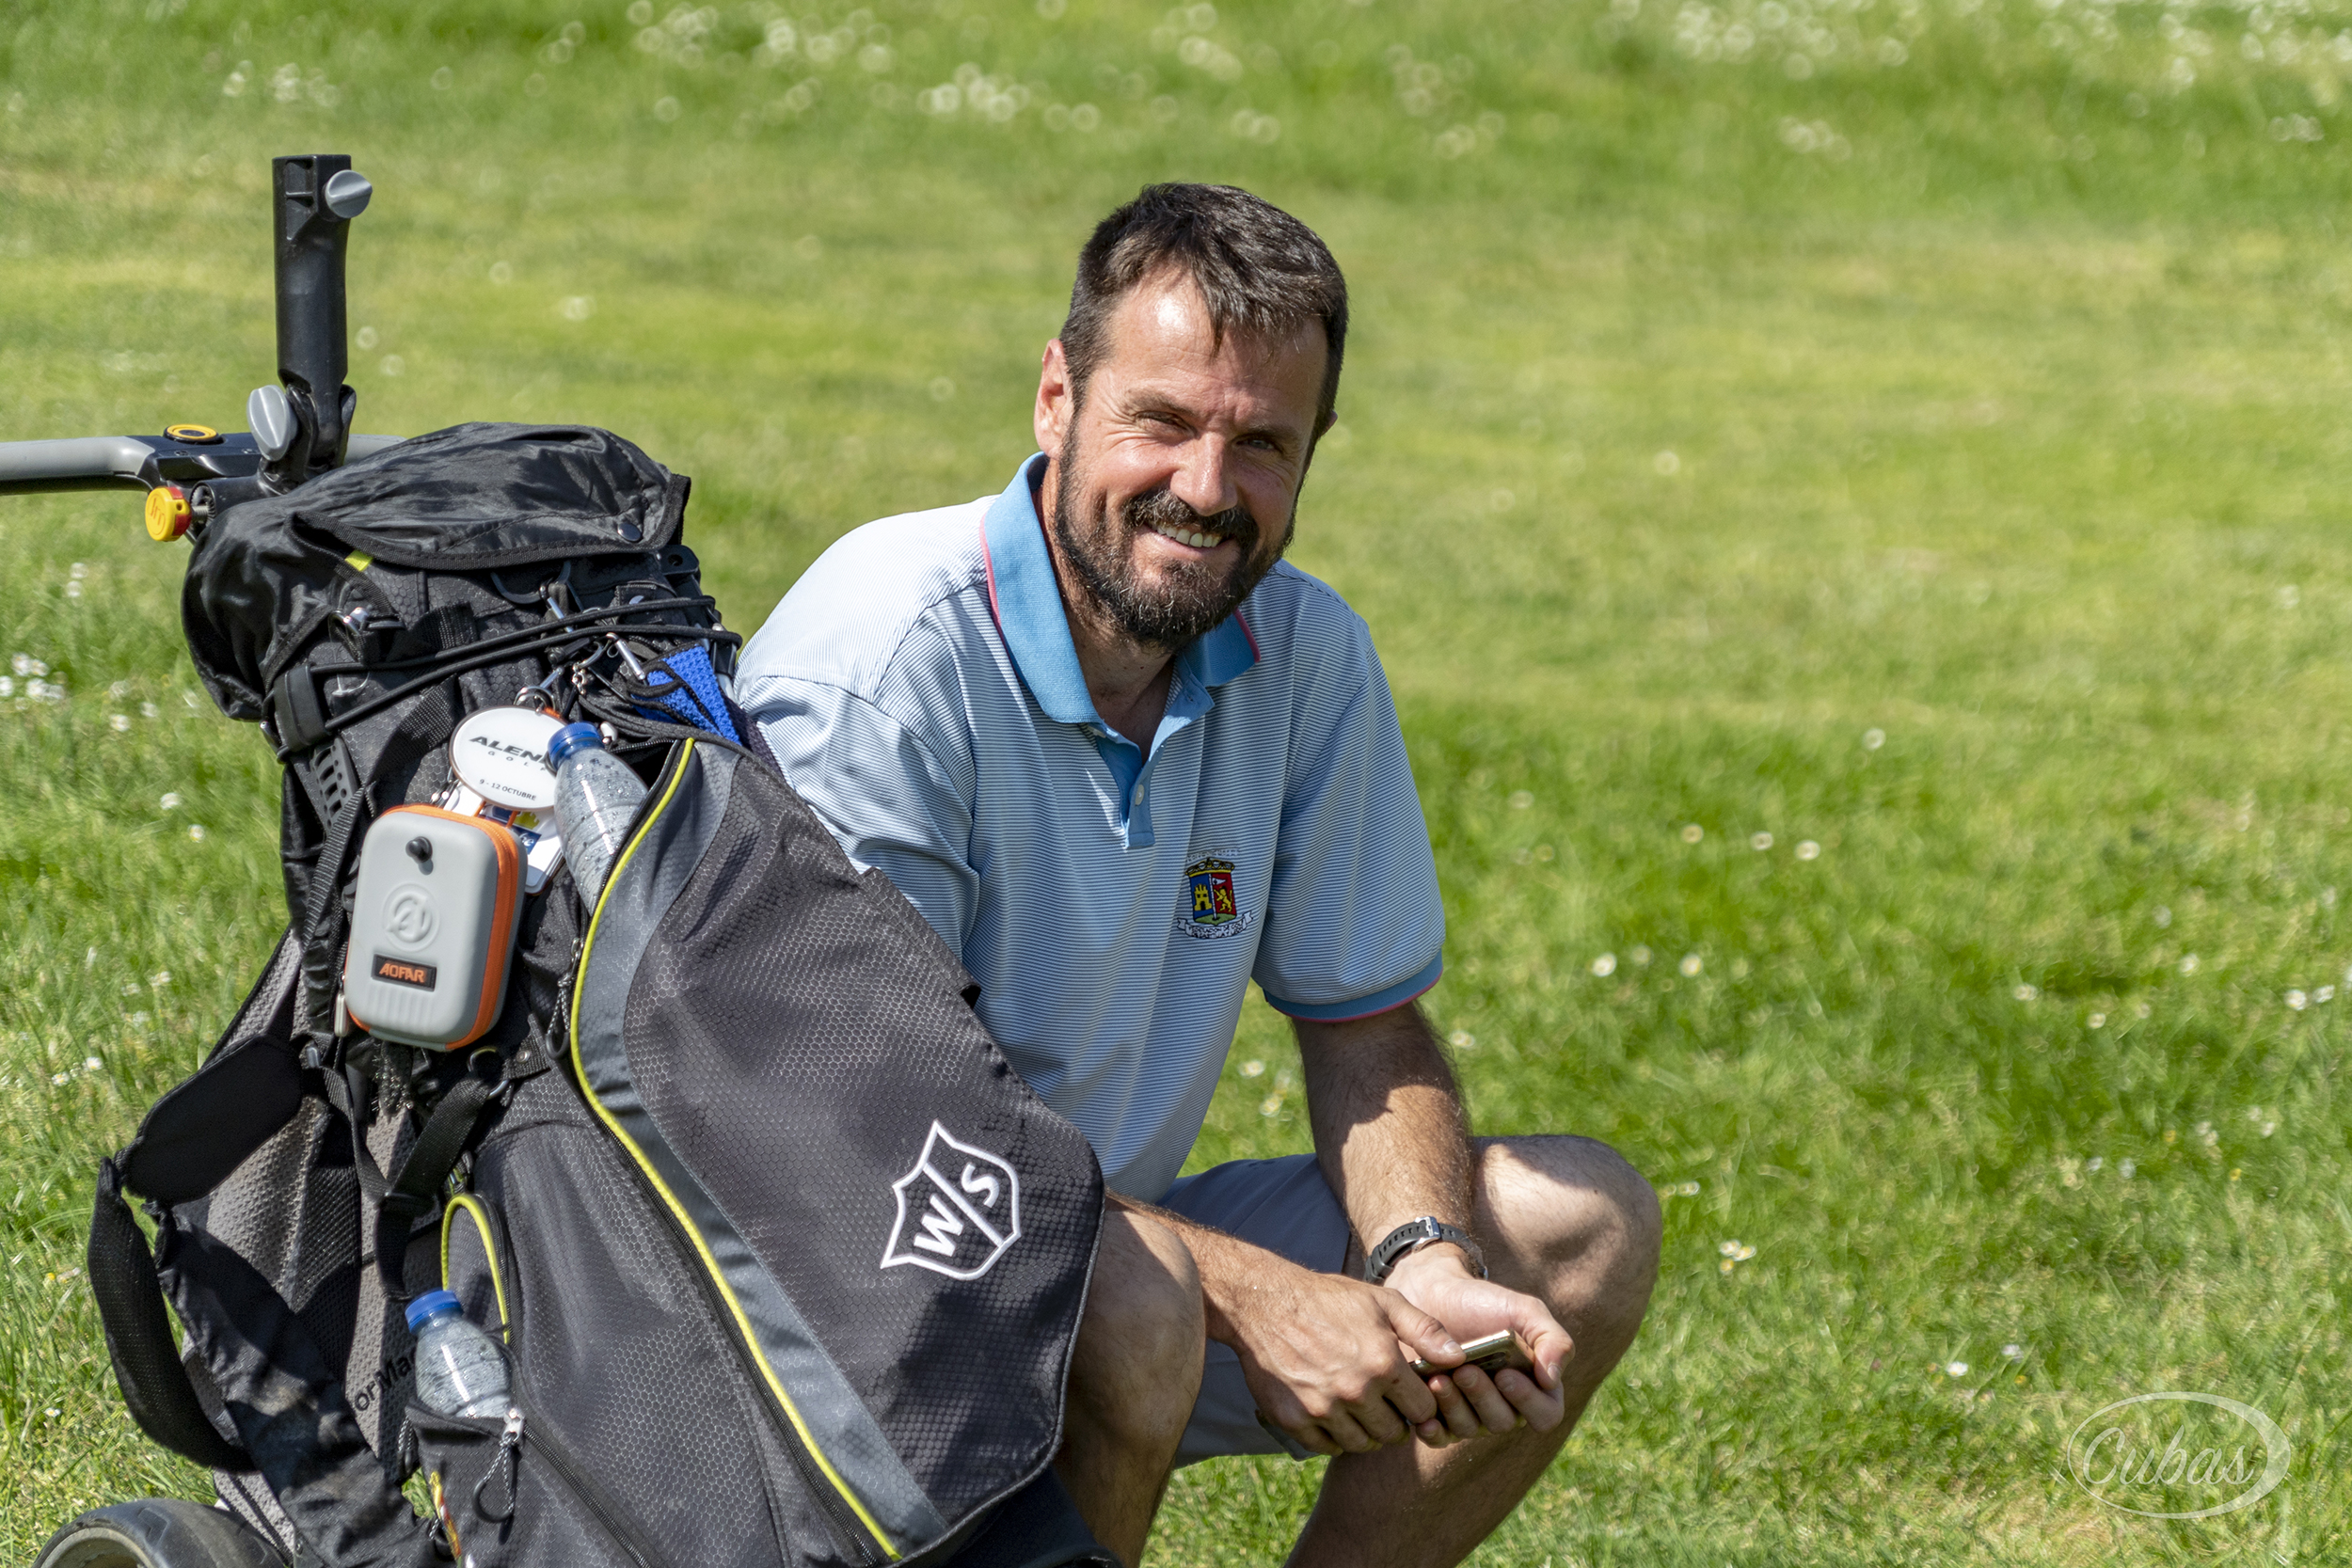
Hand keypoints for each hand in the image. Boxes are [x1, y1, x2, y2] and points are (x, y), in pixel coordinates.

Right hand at [1222, 1259, 1468, 1456]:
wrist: (1264, 1303)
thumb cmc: (1329, 1300)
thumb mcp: (1383, 1301)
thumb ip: (1426, 1330)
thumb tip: (1460, 1358)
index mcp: (1383, 1363)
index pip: (1423, 1410)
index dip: (1420, 1404)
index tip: (1410, 1394)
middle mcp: (1355, 1391)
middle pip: (1394, 1433)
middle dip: (1394, 1420)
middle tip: (1384, 1401)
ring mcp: (1323, 1409)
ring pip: (1362, 1444)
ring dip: (1365, 1430)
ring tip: (1358, 1406)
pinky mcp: (1295, 1421)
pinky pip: (1328, 1447)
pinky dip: (1334, 1436)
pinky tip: (1332, 1411)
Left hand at [1383, 1247, 1572, 1445]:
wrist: (1434, 1295)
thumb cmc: (1485, 1304)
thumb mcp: (1524, 1311)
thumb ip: (1552, 1339)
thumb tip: (1552, 1379)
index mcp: (1533, 1387)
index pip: (1545, 1414)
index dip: (1529, 1401)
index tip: (1506, 1374)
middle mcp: (1505, 1407)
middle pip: (1504, 1422)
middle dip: (1484, 1397)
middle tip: (1465, 1371)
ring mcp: (1471, 1415)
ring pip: (1470, 1429)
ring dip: (1456, 1407)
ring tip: (1438, 1379)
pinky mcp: (1439, 1417)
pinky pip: (1440, 1438)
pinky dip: (1433, 1432)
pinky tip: (1426, 1419)